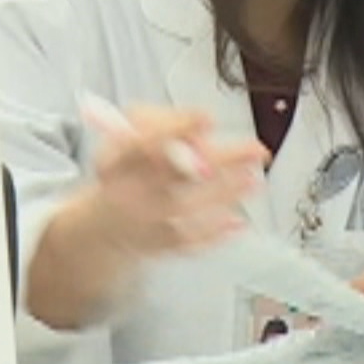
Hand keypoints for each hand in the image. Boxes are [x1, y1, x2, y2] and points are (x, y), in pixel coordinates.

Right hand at [86, 107, 266, 257]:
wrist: (108, 223)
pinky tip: (238, 220)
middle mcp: (129, 193)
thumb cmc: (127, 167)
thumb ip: (159, 123)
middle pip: (174, 174)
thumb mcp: (127, 134)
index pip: (143, 143)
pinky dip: (216, 232)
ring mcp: (145, 221)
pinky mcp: (159, 245)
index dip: (176, 129)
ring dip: (226, 193)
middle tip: (254, 149)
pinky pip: (191, 240)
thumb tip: (200, 129)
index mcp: (117, 162)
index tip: (207, 118)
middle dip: (217, 161)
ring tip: (254, 179)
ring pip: (188, 207)